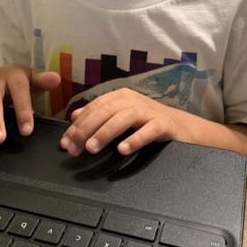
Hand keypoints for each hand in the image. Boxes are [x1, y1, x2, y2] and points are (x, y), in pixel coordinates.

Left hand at [59, 88, 185, 155]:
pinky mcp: (163, 124)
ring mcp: (149, 112)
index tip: (65, 142)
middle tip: (74, 148)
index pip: (94, 107)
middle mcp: (133, 101)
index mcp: (121, 96)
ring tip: (92, 148)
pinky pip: (148, 130)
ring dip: (105, 132)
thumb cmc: (148, 121)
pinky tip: (123, 149)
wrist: (181, 126)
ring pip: (123, 118)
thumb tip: (75, 116)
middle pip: (105, 111)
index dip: (77, 124)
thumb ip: (99, 114)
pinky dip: (135, 139)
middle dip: (86, 130)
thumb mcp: (121, 115)